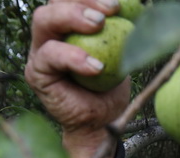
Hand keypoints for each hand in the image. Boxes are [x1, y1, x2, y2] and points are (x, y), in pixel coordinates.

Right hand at [25, 0, 129, 157]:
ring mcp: (39, 52)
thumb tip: (143, 6)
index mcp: (68, 24)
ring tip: (99, 25)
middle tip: (112, 9)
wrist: (102, 123)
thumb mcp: (123, 54)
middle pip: (55, 1)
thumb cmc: (112, 88)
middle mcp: (49, 33)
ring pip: (43, 19)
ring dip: (71, 16)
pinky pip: (50, 56)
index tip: (120, 2)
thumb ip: (125, 30)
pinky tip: (96, 67)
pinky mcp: (36, 73)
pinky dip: (74, 57)